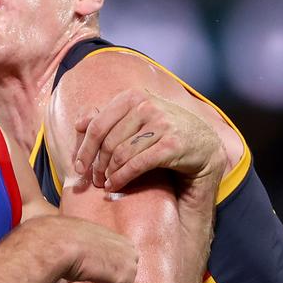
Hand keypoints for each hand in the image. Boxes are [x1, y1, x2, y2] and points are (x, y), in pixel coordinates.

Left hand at [72, 88, 225, 191]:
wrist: (204, 145)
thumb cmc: (165, 133)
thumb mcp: (138, 119)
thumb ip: (109, 119)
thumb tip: (79, 122)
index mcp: (134, 96)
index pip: (98, 124)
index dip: (84, 148)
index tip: (78, 166)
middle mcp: (148, 106)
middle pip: (108, 142)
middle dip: (97, 164)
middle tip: (93, 180)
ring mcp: (162, 124)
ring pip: (121, 154)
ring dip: (108, 173)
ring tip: (105, 183)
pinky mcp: (172, 145)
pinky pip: (137, 164)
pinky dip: (122, 178)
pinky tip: (115, 185)